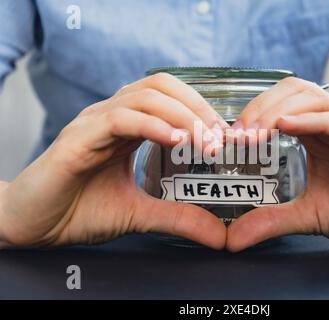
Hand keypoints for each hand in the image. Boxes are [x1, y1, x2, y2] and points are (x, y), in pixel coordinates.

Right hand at [0, 73, 227, 249]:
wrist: (32, 225)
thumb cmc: (79, 210)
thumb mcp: (140, 214)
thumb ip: (178, 217)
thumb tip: (218, 234)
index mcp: (128, 128)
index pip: (170, 98)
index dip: (201, 111)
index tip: (224, 138)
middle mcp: (112, 117)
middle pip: (162, 86)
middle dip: (197, 108)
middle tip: (220, 138)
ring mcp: (94, 123)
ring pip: (145, 96)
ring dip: (182, 115)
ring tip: (204, 141)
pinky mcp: (78, 139)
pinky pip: (120, 119)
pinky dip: (152, 125)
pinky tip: (174, 140)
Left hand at [227, 77, 328, 251]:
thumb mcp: (308, 215)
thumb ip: (272, 220)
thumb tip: (234, 239)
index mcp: (316, 134)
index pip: (280, 105)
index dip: (251, 114)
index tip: (229, 138)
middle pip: (293, 92)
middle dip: (260, 107)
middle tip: (238, 134)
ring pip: (315, 98)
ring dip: (279, 110)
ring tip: (255, 132)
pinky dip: (313, 120)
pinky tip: (288, 126)